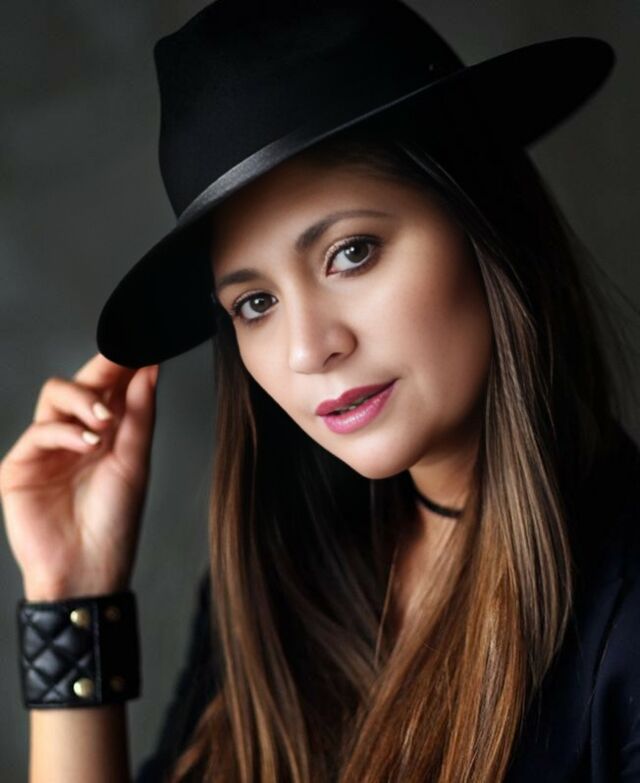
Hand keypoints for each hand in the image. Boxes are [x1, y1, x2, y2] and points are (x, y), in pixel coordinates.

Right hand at [0, 352, 158, 599]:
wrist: (89, 569)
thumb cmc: (115, 521)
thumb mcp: (134, 462)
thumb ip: (138, 414)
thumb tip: (150, 368)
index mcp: (104, 433)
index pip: (109, 387)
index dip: (122, 363)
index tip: (143, 341)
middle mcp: (74, 436)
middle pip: (80, 382)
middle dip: (103, 368)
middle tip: (124, 359)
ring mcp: (46, 450)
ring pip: (54, 396)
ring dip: (83, 399)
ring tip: (104, 423)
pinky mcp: (20, 467)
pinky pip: (39, 431)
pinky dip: (66, 431)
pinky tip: (89, 443)